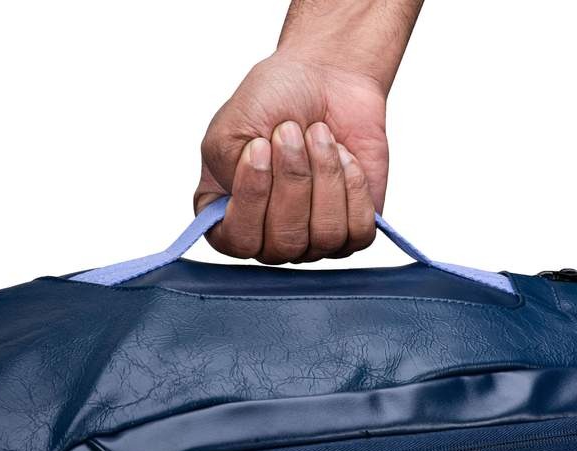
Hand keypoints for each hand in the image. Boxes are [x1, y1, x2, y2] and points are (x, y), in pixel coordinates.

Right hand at [195, 54, 385, 262]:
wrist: (326, 76)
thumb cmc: (272, 102)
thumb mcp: (228, 132)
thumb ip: (225, 177)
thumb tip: (260, 207)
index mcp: (228, 220)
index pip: (238, 241)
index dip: (252, 198)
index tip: (259, 147)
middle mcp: (270, 239)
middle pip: (286, 242)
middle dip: (293, 178)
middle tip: (291, 132)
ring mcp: (313, 240)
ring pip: (325, 237)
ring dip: (325, 177)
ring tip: (319, 136)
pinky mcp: (354, 230)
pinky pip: (358, 231)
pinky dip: (354, 186)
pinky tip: (343, 156)